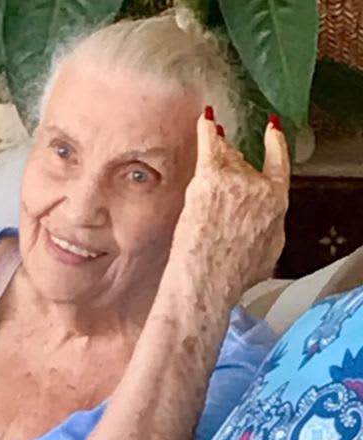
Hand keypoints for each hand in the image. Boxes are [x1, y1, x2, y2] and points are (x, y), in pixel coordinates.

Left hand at [167, 107, 289, 304]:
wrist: (209, 276)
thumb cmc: (233, 273)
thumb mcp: (267, 253)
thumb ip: (268, 227)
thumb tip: (261, 221)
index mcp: (277, 203)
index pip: (279, 164)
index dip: (274, 144)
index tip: (272, 129)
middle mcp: (259, 186)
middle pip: (243, 162)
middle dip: (229, 169)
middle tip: (213, 185)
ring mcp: (234, 179)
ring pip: (224, 157)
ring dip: (216, 157)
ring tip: (208, 156)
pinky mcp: (210, 177)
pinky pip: (209, 142)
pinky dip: (207, 127)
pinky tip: (205, 117)